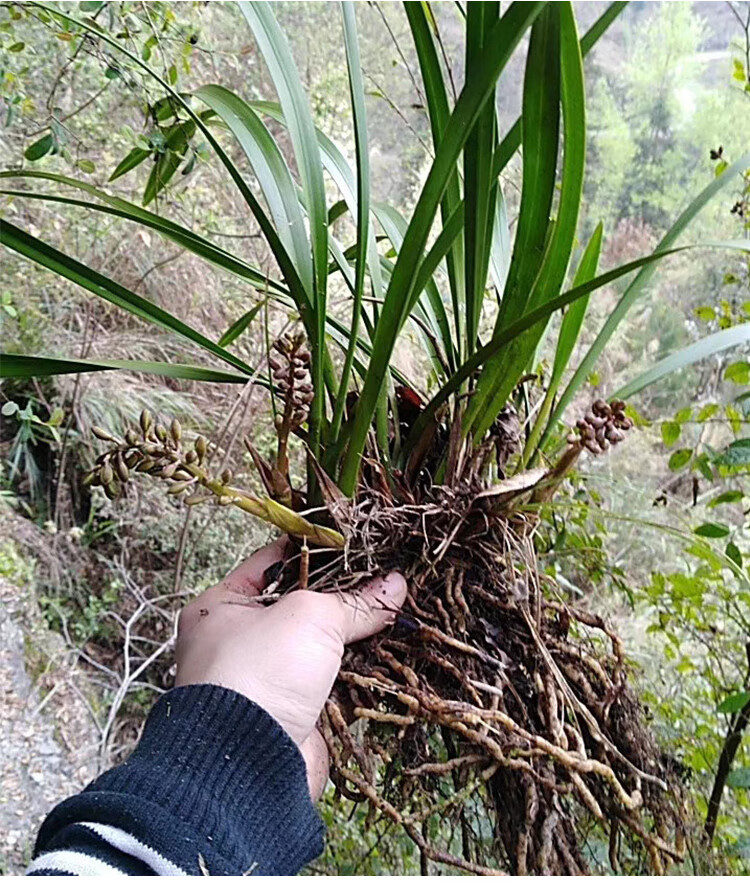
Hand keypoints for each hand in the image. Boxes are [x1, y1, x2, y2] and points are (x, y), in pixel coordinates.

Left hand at [175, 539, 406, 798]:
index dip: (314, 551)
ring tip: (394, 609)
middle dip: (341, 595)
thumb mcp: (311, 616)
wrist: (251, 762)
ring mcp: (264, 679)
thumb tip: (396, 583)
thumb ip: (354, 599)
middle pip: (300, 605)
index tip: (355, 542)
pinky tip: (388, 651)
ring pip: (319, 646)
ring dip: (353, 634)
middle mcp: (237, 640)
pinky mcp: (292, 713)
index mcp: (220, 606)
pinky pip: (330, 681)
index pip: (272, 563)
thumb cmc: (261, 669)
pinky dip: (356, 670)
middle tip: (384, 576)